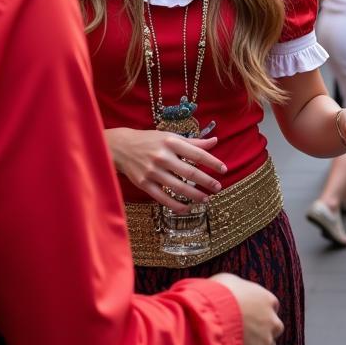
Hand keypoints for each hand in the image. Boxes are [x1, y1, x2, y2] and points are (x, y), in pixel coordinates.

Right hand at [105, 127, 226, 212]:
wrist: (121, 147)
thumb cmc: (150, 140)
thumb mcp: (171, 137)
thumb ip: (193, 142)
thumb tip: (215, 141)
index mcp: (171, 142)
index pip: (197, 154)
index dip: (212, 162)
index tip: (224, 170)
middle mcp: (162, 156)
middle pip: (190, 172)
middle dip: (206, 182)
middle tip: (218, 187)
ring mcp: (152, 171)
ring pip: (178, 187)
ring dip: (194, 195)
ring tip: (206, 199)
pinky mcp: (144, 184)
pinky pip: (162, 198)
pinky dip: (176, 205)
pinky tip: (187, 208)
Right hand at [211, 273, 283, 344]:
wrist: (210, 320)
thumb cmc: (216, 296)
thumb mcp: (227, 281)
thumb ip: (237, 288)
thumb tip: (230, 290)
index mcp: (267, 299)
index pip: (271, 305)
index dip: (258, 310)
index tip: (247, 313)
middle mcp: (272, 320)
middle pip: (274, 327)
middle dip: (262, 329)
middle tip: (243, 331)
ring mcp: (266, 341)